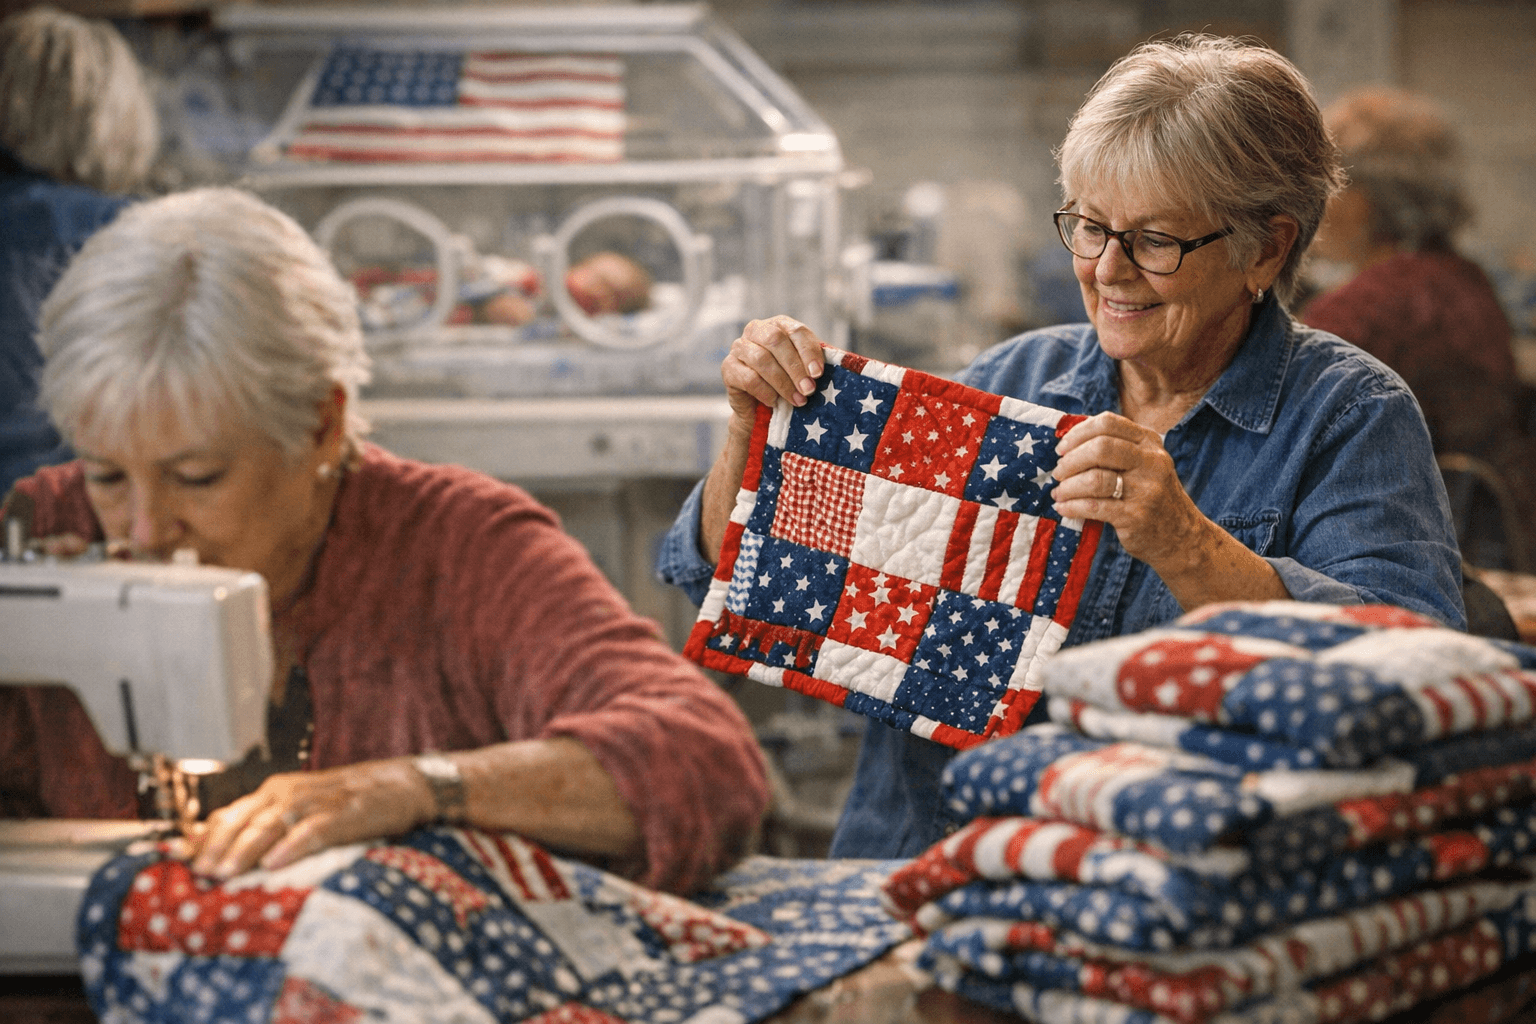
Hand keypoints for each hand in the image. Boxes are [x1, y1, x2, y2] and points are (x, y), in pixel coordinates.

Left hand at [181, 758, 431, 878]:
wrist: (399, 784)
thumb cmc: (344, 802)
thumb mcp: (299, 806)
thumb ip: (263, 822)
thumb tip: (216, 845)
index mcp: (274, 791)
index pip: (230, 813)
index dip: (204, 837)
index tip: (179, 860)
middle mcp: (289, 792)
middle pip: (244, 819)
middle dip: (218, 847)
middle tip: (200, 873)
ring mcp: (316, 801)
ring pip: (271, 824)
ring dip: (245, 849)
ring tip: (226, 872)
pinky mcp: (343, 814)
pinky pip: (312, 830)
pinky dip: (292, 845)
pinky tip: (275, 862)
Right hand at [720, 316, 826, 434]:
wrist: (759, 409)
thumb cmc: (787, 384)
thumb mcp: (804, 370)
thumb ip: (816, 363)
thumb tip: (842, 363)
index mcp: (778, 324)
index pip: (795, 331)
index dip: (808, 352)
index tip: (818, 374)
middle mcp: (756, 330)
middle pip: (775, 341)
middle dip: (795, 368)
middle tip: (809, 390)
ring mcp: (739, 347)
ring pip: (761, 359)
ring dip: (782, 382)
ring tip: (797, 400)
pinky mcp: (728, 368)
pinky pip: (747, 378)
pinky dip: (765, 391)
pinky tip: (774, 402)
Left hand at [1050, 411, 1206, 571]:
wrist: (1181, 537)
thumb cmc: (1150, 495)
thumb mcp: (1144, 464)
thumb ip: (1115, 449)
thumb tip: (1067, 443)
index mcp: (1149, 442)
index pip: (1108, 423)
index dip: (1078, 433)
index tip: (1062, 449)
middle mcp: (1151, 462)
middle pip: (1100, 448)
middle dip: (1071, 460)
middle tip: (1058, 473)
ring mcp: (1146, 489)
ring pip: (1095, 478)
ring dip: (1068, 486)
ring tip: (1059, 493)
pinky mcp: (1136, 516)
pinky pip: (1094, 506)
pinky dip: (1072, 506)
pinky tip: (1063, 508)